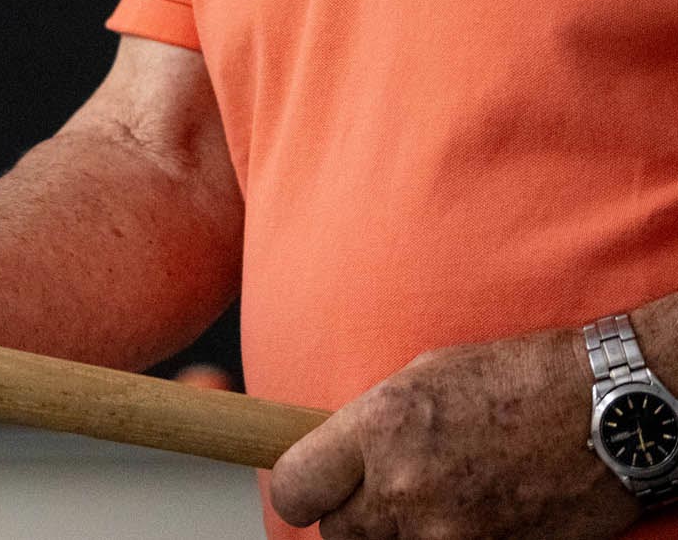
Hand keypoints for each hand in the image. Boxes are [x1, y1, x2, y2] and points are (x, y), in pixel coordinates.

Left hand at [270, 327, 637, 537]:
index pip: (295, 487)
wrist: (608, 411)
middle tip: (379, 497)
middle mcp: (407, 486)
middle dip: (352, 518)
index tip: (310, 489)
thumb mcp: (421, 379)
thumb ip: (370, 426)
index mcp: (380, 427)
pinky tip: (470, 520)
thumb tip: (334, 455)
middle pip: (339, 535)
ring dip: (399, 537)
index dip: (298, 492)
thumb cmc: (517, 379)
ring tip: (432, 505)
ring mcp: (453, 533)